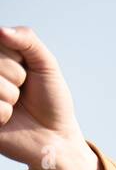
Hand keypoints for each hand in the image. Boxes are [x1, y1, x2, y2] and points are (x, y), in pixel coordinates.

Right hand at [0, 25, 100, 169]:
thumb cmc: (51, 101)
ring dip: (9, 95)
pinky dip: (3, 112)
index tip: (26, 70)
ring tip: (15, 105)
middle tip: (22, 90)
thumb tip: (1, 30)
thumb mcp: (46, 66)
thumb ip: (28, 41)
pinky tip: (7, 118)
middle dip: (16, 76)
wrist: (55, 138)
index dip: (16, 58)